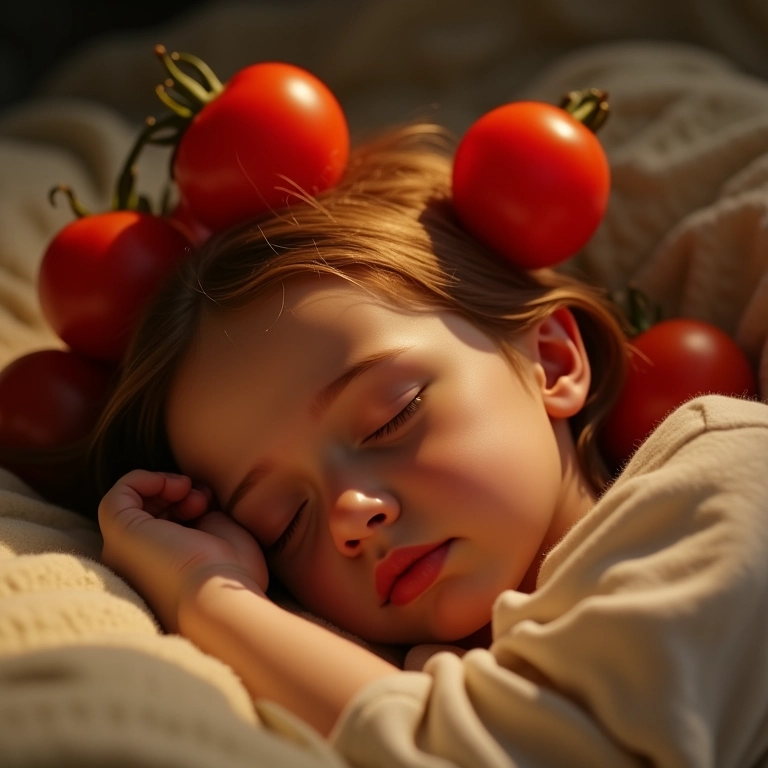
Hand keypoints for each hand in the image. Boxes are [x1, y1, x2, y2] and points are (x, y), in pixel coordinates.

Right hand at [98, 469, 267, 631]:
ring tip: (194, 497)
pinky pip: (120, 493)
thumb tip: (195, 496)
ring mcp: (125, 549)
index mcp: (161, 567)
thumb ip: (203, 517)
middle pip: (148, 510)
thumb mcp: (221, 535)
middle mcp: (136, 562)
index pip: (163, 520)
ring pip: (133, 502)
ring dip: (166, 486)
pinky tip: (176, 485)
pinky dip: (145, 478)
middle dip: (178, 492)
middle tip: (203, 500)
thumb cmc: (231, 572)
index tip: (210, 503)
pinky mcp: (120, 534)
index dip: (186, 501)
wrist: (219, 594)